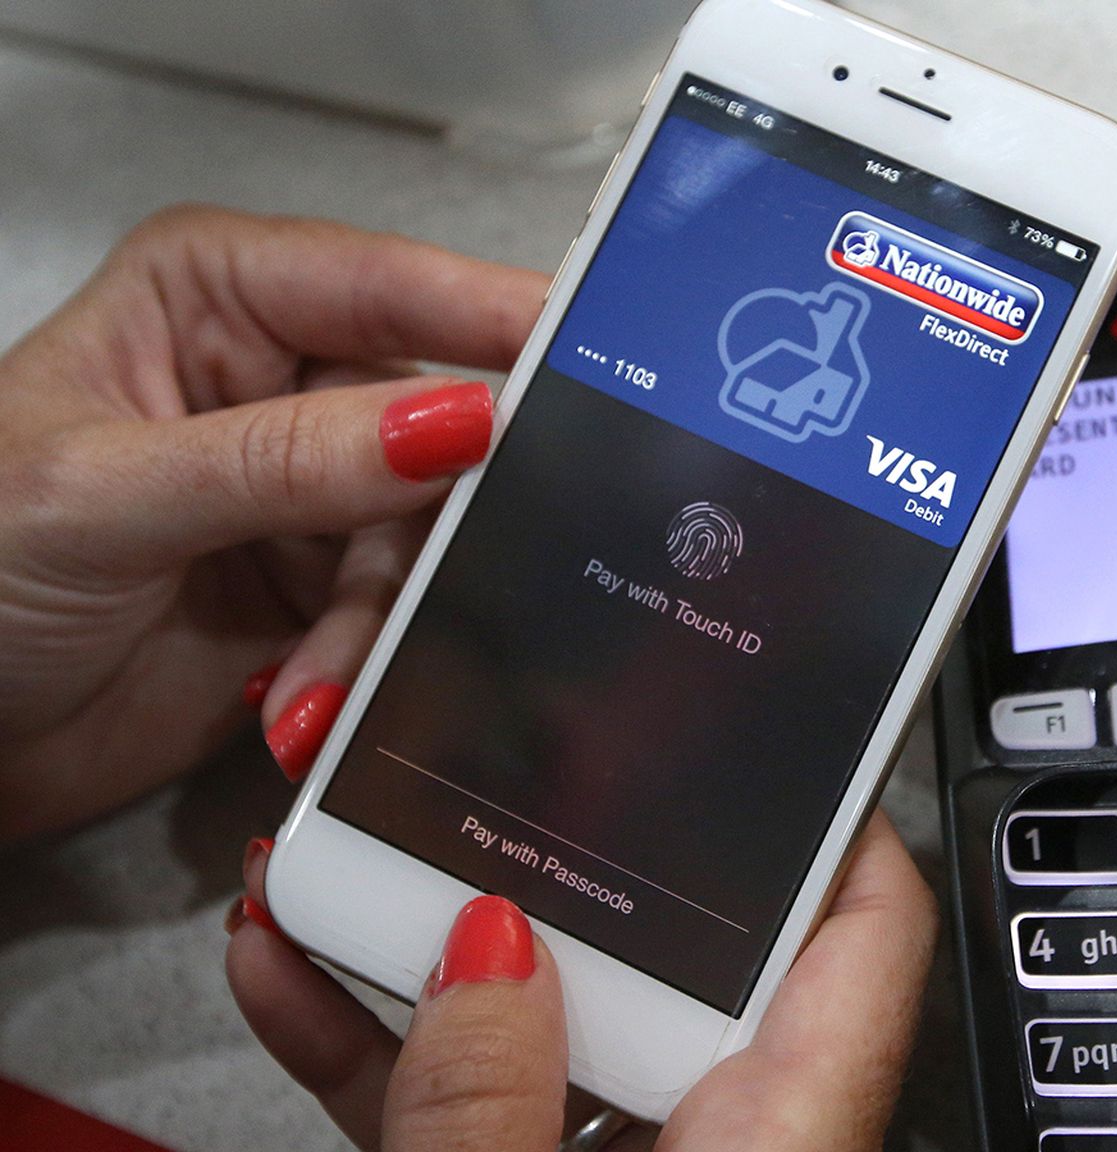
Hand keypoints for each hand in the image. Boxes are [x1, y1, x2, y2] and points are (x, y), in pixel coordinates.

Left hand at [0, 205, 545, 841]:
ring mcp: (310, 490)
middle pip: (439, 425)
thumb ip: (284, 460)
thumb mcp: (106, 496)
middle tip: (465, 571)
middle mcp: (282, 379)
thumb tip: (460, 424)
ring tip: (302, 686)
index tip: (598, 364)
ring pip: (428, 538)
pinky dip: (358, 671)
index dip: (496, 318)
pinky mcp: (323, 589)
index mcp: (220, 298)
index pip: (387, 285)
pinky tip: (293, 707)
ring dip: (375, 622)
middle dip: (438, 515)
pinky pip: (401, 617)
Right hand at [227, 812, 937, 1151]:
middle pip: (678, 952)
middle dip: (559, 856)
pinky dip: (380, 1046)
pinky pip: (470, 1103)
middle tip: (478, 761)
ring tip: (338, 845)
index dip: (834, 811)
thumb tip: (479, 958)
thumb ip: (497, 1121)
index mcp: (781, 1141)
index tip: (769, 714)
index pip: (865, 932)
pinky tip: (292, 969)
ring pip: (546, 1022)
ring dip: (430, 940)